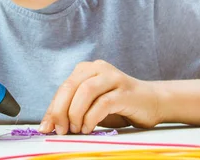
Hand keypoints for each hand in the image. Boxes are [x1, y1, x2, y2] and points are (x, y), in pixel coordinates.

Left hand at [39, 60, 161, 134]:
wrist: (153, 102)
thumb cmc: (119, 105)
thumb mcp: (91, 105)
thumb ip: (72, 110)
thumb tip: (49, 125)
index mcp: (86, 69)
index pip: (63, 88)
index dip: (52, 108)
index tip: (45, 128)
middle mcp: (98, 68)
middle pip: (71, 86)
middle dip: (60, 110)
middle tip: (59, 130)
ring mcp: (113, 77)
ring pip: (85, 91)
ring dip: (75, 113)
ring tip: (75, 129)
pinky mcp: (125, 91)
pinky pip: (103, 103)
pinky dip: (91, 117)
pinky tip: (88, 128)